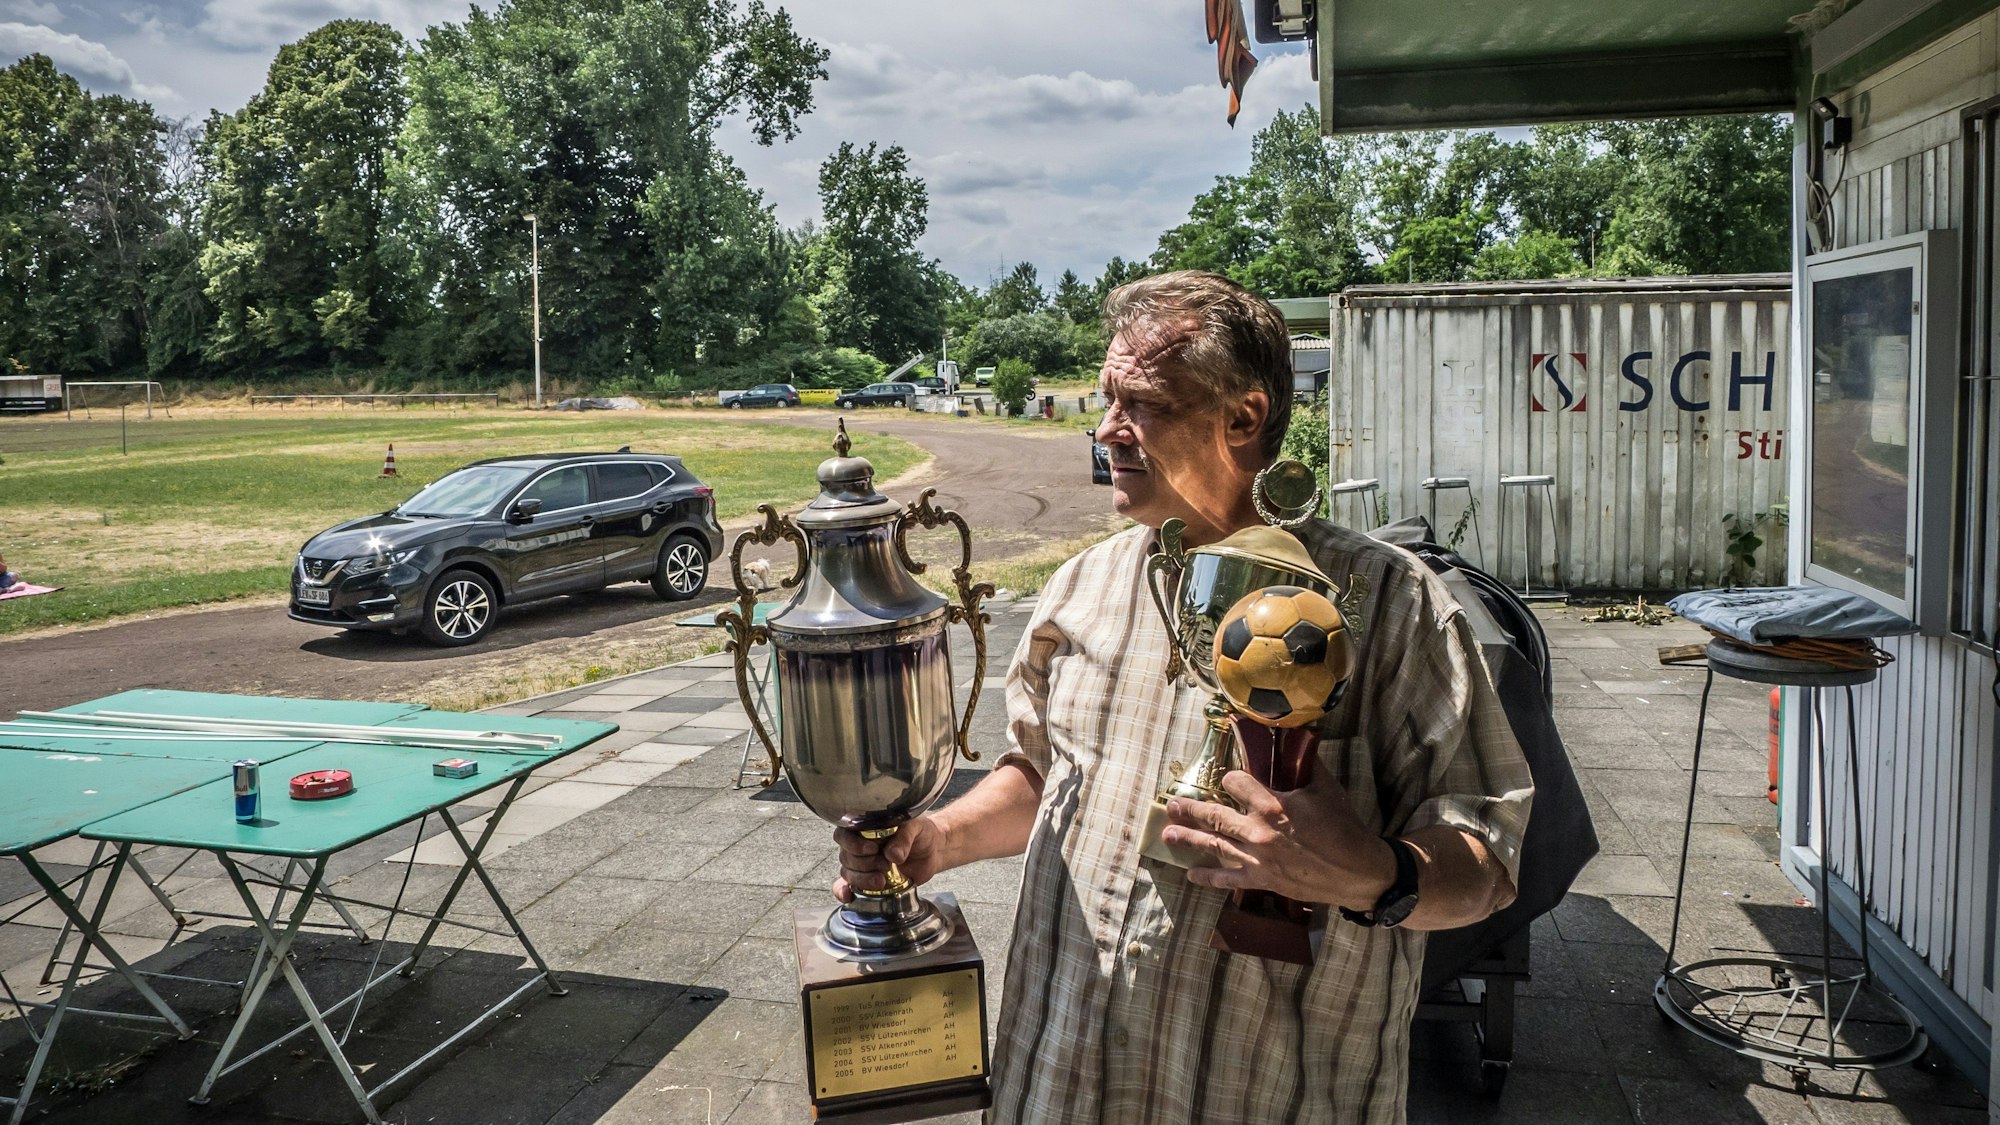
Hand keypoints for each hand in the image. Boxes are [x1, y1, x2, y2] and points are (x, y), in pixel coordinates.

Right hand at [832, 816, 948, 902]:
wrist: (932, 851)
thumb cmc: (920, 833)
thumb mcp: (915, 828)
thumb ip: (904, 838)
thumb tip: (893, 855)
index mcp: (865, 828)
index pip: (844, 834)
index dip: (853, 844)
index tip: (873, 849)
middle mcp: (859, 846)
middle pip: (846, 857)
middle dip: (865, 864)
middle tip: (886, 865)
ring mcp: (862, 865)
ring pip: (848, 873)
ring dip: (862, 880)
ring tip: (882, 881)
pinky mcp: (867, 881)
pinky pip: (847, 886)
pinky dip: (843, 892)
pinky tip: (848, 897)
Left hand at [1162, 769, 1394, 908]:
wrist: (1358, 871)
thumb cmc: (1344, 826)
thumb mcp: (1326, 788)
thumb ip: (1306, 763)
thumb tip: (1297, 738)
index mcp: (1272, 805)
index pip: (1236, 784)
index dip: (1232, 779)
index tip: (1230, 779)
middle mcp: (1258, 832)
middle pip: (1215, 816)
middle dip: (1192, 809)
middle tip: (1172, 805)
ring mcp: (1257, 858)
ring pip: (1214, 846)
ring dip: (1189, 839)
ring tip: (1167, 834)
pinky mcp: (1263, 880)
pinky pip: (1228, 879)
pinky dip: (1208, 877)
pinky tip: (1190, 874)